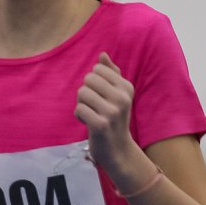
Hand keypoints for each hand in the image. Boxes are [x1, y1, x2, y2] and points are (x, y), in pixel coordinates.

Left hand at [75, 52, 135, 177]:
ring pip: (82, 93)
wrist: (118, 150)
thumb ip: (111, 74)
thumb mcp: (118, 95)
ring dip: (82, 104)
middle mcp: (122, 98)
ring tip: (91, 114)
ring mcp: (112, 112)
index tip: (101, 96)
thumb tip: (102, 55)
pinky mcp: (100, 125)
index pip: (98, 69)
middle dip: (86, 92)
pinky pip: (79, 109)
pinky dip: (79, 116)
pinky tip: (88, 123)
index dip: (93, 81)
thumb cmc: (114, 118)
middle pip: (88, 79)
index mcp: (127, 87)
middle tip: (94, 106)